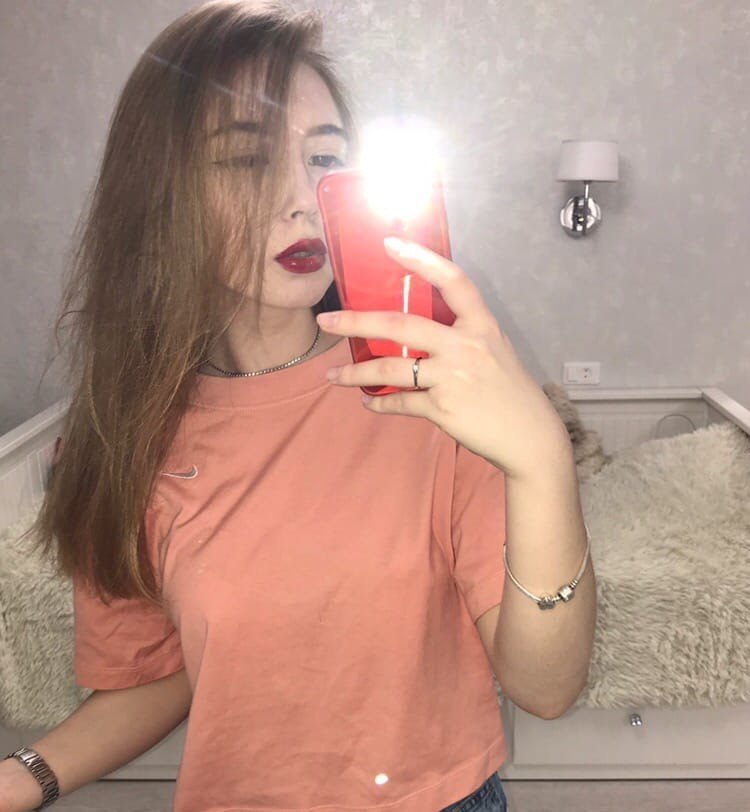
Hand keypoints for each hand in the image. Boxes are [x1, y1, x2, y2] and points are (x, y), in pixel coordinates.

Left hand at [316, 237, 569, 479]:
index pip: (452, 281)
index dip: (421, 258)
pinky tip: (368, 402)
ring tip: (333, 375)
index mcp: (482, 325)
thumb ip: (461, 335)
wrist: (530, 437)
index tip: (389, 244)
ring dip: (354, 373)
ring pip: (389, 369)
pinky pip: (399, 402)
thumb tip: (416, 331)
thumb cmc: (510, 391)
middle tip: (325, 320)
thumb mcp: (494, 349)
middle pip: (400, 325)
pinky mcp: (441, 409)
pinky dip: (379, 403)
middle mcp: (465, 346)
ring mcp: (452, 377)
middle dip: (355, 322)